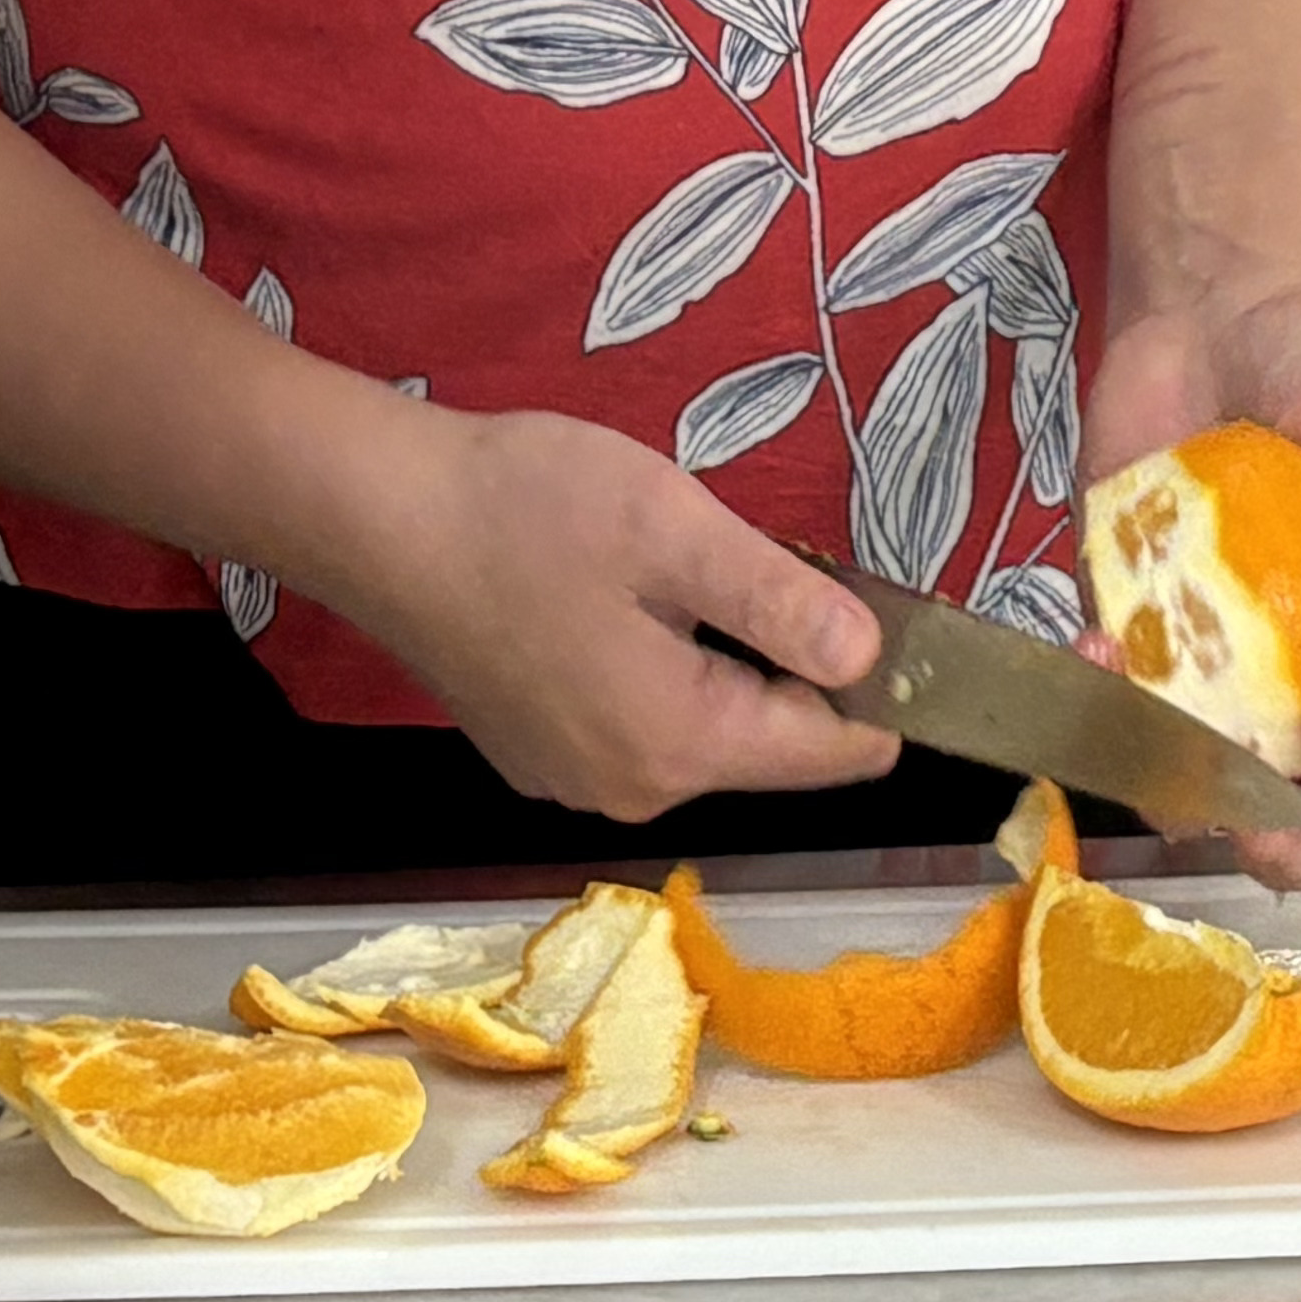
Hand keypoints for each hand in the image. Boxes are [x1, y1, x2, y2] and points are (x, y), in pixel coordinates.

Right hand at [309, 399, 903, 824]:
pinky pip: (644, 724)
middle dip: (808, 674)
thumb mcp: (677, 533)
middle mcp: (629, 790)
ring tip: (732, 574)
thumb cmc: (528, 511)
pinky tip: (650, 601)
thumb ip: (781, 604)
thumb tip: (872, 658)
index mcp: (677, 746)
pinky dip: (674, 674)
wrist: (377, 518)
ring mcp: (573, 777)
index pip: (827, 754)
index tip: (923, 635)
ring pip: (704, 734)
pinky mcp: (534, 748)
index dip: (888, 698)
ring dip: (738, 669)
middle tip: (815, 571)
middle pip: (766, 746)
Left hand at [1079, 272, 1300, 884]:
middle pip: (1299, 825)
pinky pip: (1106, 704)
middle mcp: (1293, 683)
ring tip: (1155, 703)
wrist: (1220, 310)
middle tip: (1248, 790)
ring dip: (1164, 778)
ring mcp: (1204, 666)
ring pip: (1188, 791)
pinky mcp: (1126, 629)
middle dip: (1276, 842)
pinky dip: (1094, 698)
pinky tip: (1097, 647)